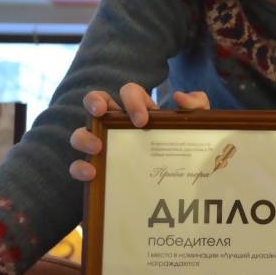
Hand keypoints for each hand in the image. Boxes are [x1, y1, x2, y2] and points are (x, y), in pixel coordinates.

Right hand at [69, 83, 210, 180]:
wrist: (179, 182)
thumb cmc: (183, 146)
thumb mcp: (196, 125)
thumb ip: (197, 106)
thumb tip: (179, 97)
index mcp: (140, 109)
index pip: (129, 91)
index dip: (132, 100)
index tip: (143, 120)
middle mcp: (117, 123)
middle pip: (95, 100)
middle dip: (94, 102)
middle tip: (102, 113)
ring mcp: (105, 145)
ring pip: (81, 132)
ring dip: (84, 136)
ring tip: (97, 147)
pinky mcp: (98, 169)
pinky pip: (78, 165)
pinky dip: (79, 167)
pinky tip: (92, 173)